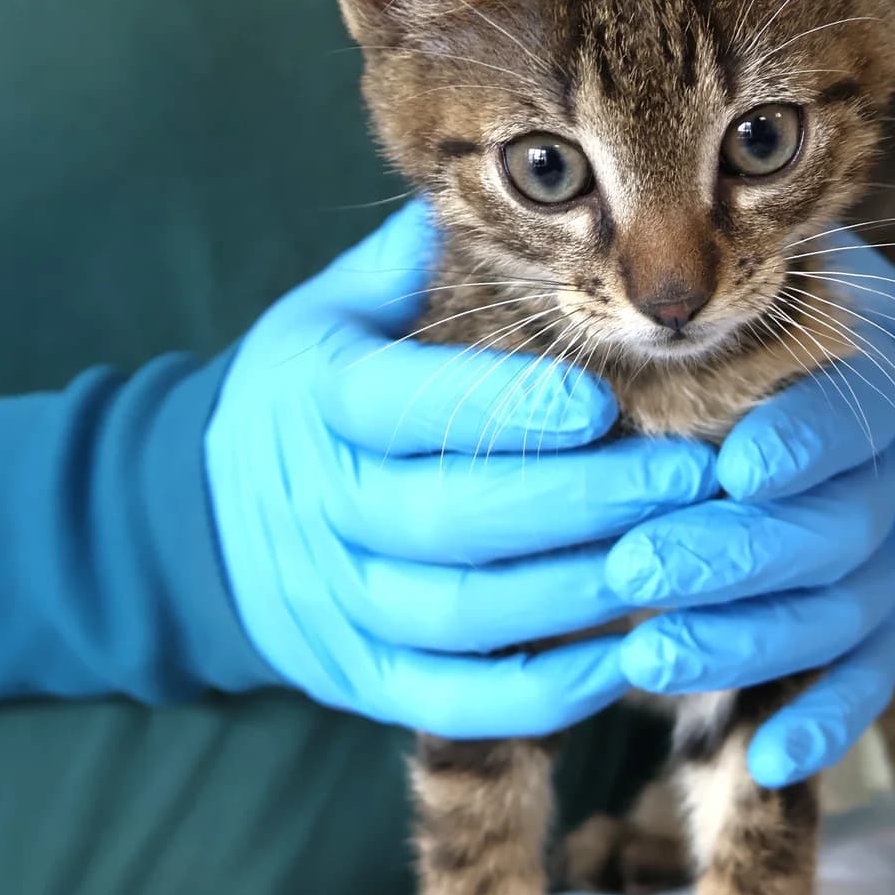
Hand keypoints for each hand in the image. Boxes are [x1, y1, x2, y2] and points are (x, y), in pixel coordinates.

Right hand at [205, 202, 713, 733]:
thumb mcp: (334, 312)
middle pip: (449, 518)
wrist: (205, 521)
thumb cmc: (309, 396)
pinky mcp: (367, 678)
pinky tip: (629, 653)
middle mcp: (326, 505)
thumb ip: (411, 265)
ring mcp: (342, 602)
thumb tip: (486, 193)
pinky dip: (546, 692)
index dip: (502, 408)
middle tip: (689, 477)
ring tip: (677, 557)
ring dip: (577, 593)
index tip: (600, 399)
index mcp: (322, 399)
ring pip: (462, 615)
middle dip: (579, 501)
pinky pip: (460, 700)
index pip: (405, 406)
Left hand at [606, 237, 894, 784]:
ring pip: (827, 620)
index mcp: (871, 396)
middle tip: (634, 570)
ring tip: (647, 658)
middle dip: (727, 556)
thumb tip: (650, 253)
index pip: (843, 421)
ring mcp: (891, 572)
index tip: (733, 464)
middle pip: (823, 534)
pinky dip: (820, 725)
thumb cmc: (831, 346)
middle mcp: (888, 491)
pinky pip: (862, 689)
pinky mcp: (887, 633)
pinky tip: (766, 760)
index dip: (797, 445)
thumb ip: (752, 271)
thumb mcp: (814, 286)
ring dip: (742, 645)